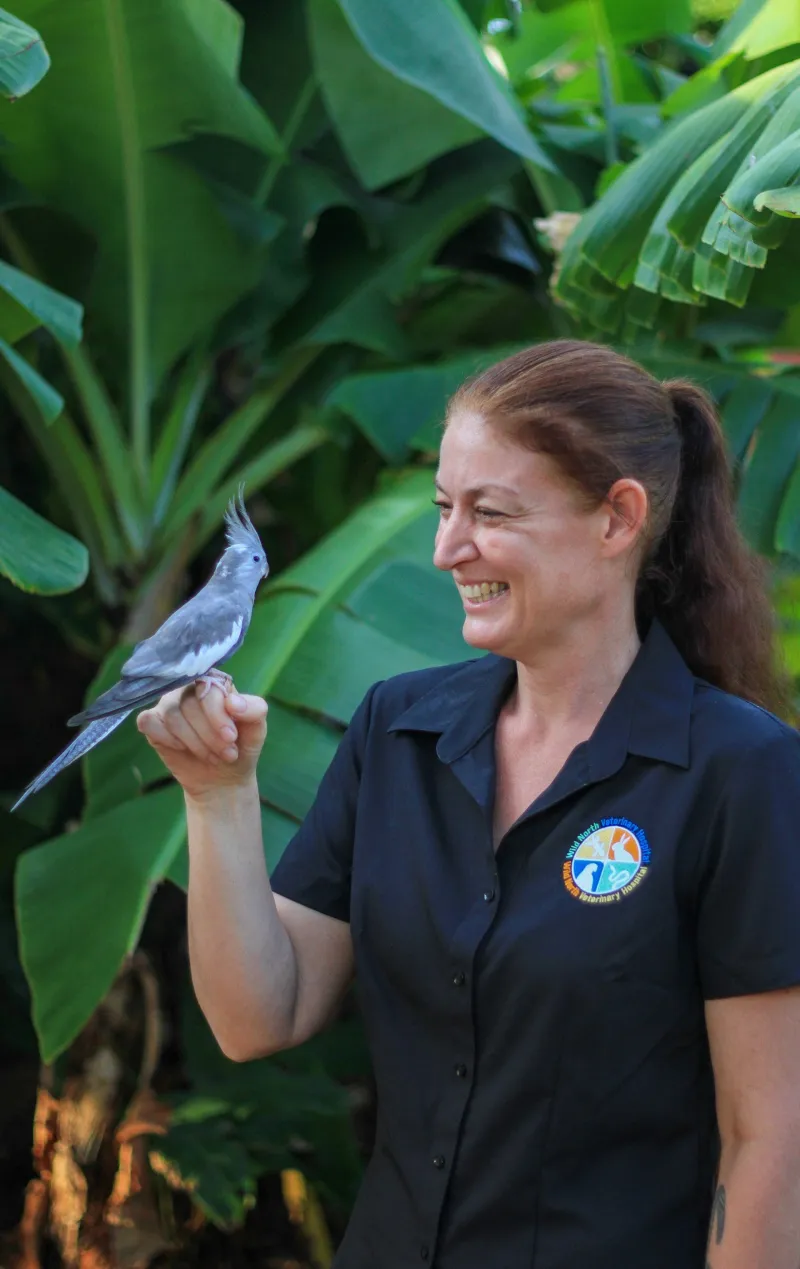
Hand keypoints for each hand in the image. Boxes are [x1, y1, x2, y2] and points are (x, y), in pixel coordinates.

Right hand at [137, 681, 267, 800]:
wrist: (222, 778)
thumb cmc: (240, 747)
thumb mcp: (257, 730)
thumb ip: (255, 710)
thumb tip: (232, 702)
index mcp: (215, 683)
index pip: (208, 688)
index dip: (217, 714)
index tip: (231, 737)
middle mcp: (189, 688)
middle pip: (189, 703)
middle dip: (209, 734)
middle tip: (226, 753)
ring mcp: (168, 704)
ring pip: (172, 715)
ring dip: (194, 741)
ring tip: (212, 756)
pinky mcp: (152, 722)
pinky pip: (148, 721)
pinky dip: (167, 738)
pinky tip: (182, 749)